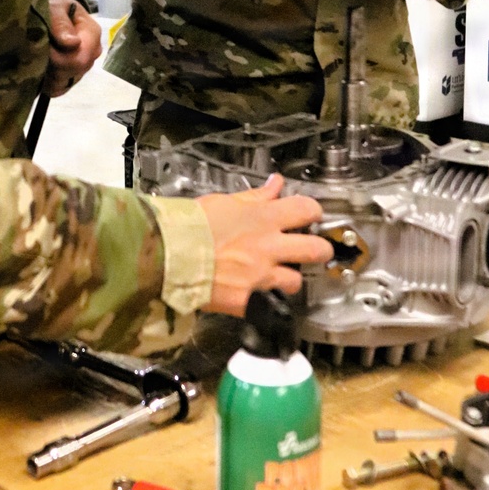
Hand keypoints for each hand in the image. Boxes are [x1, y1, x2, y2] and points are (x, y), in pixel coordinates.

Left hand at [44, 0, 101, 96]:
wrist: (51, 16)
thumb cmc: (54, 10)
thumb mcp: (55, 9)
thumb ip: (61, 24)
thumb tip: (73, 43)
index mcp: (92, 34)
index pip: (80, 58)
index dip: (58, 58)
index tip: (43, 47)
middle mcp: (92, 54)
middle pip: (73, 72)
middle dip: (52, 64)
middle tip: (37, 50)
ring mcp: (82, 68)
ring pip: (64, 82)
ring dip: (48, 73)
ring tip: (39, 56)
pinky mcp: (70, 78)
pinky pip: (59, 90)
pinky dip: (46, 82)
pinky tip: (41, 68)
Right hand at [197, 174, 333, 313]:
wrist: (167, 255)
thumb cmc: (189, 227)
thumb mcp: (224, 202)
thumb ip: (254, 197)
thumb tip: (274, 185)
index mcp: (262, 218)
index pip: (307, 210)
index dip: (314, 212)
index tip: (311, 215)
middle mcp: (268, 247)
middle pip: (315, 249)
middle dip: (321, 250)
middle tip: (315, 249)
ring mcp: (260, 275)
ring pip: (296, 281)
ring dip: (291, 278)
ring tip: (281, 276)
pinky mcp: (247, 300)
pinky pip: (267, 304)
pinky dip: (263, 300)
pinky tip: (255, 294)